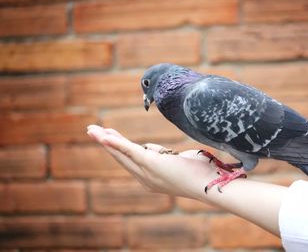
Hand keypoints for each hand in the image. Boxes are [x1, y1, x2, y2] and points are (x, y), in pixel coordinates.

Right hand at [87, 125, 218, 199]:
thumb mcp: (178, 161)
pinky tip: (104, 136)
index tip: (108, 135)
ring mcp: (147, 172)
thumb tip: (155, 149)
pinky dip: (115, 143)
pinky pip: (129, 151)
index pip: (131, 159)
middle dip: (105, 143)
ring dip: (105, 140)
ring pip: (121, 153)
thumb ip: (164, 156)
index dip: (118, 147)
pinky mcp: (151, 163)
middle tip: (92, 131)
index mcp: (151, 178)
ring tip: (92, 130)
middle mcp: (146, 178)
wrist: (210, 184)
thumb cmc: (200, 172)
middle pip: (121, 158)